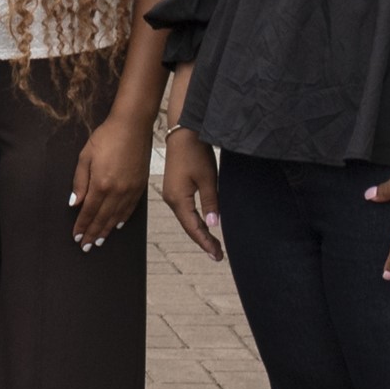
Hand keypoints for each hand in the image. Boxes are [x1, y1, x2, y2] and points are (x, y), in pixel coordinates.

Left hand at [71, 107, 153, 249]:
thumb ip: (80, 182)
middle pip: (103, 218)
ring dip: (107, 230)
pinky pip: (130, 209)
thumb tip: (74, 203)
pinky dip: (123, 219)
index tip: (76, 237)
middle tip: (86, 247)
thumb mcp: (85, 156)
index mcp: (101, 184)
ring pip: (117, 217)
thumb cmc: (106, 137)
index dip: (82, 226)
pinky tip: (118, 226)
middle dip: (93, 233)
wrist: (132, 126)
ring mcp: (131, 190)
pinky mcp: (140, 186)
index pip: (89, 211)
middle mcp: (117, 191)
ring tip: (99, 241)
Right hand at [161, 127, 223, 260]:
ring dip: (200, 230)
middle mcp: (171, 199)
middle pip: (188, 226)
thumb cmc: (195, 153)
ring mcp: (171, 193)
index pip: (193, 227)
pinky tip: (203, 223)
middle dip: (203, 240)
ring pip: (187, 218)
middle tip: (218, 255)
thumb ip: (210, 202)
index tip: (218, 256)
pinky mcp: (174, 188)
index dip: (206, 242)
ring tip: (213, 243)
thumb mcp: (207, 178)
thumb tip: (214, 224)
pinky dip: (195, 220)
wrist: (182, 132)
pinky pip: (185, 210)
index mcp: (178, 199)